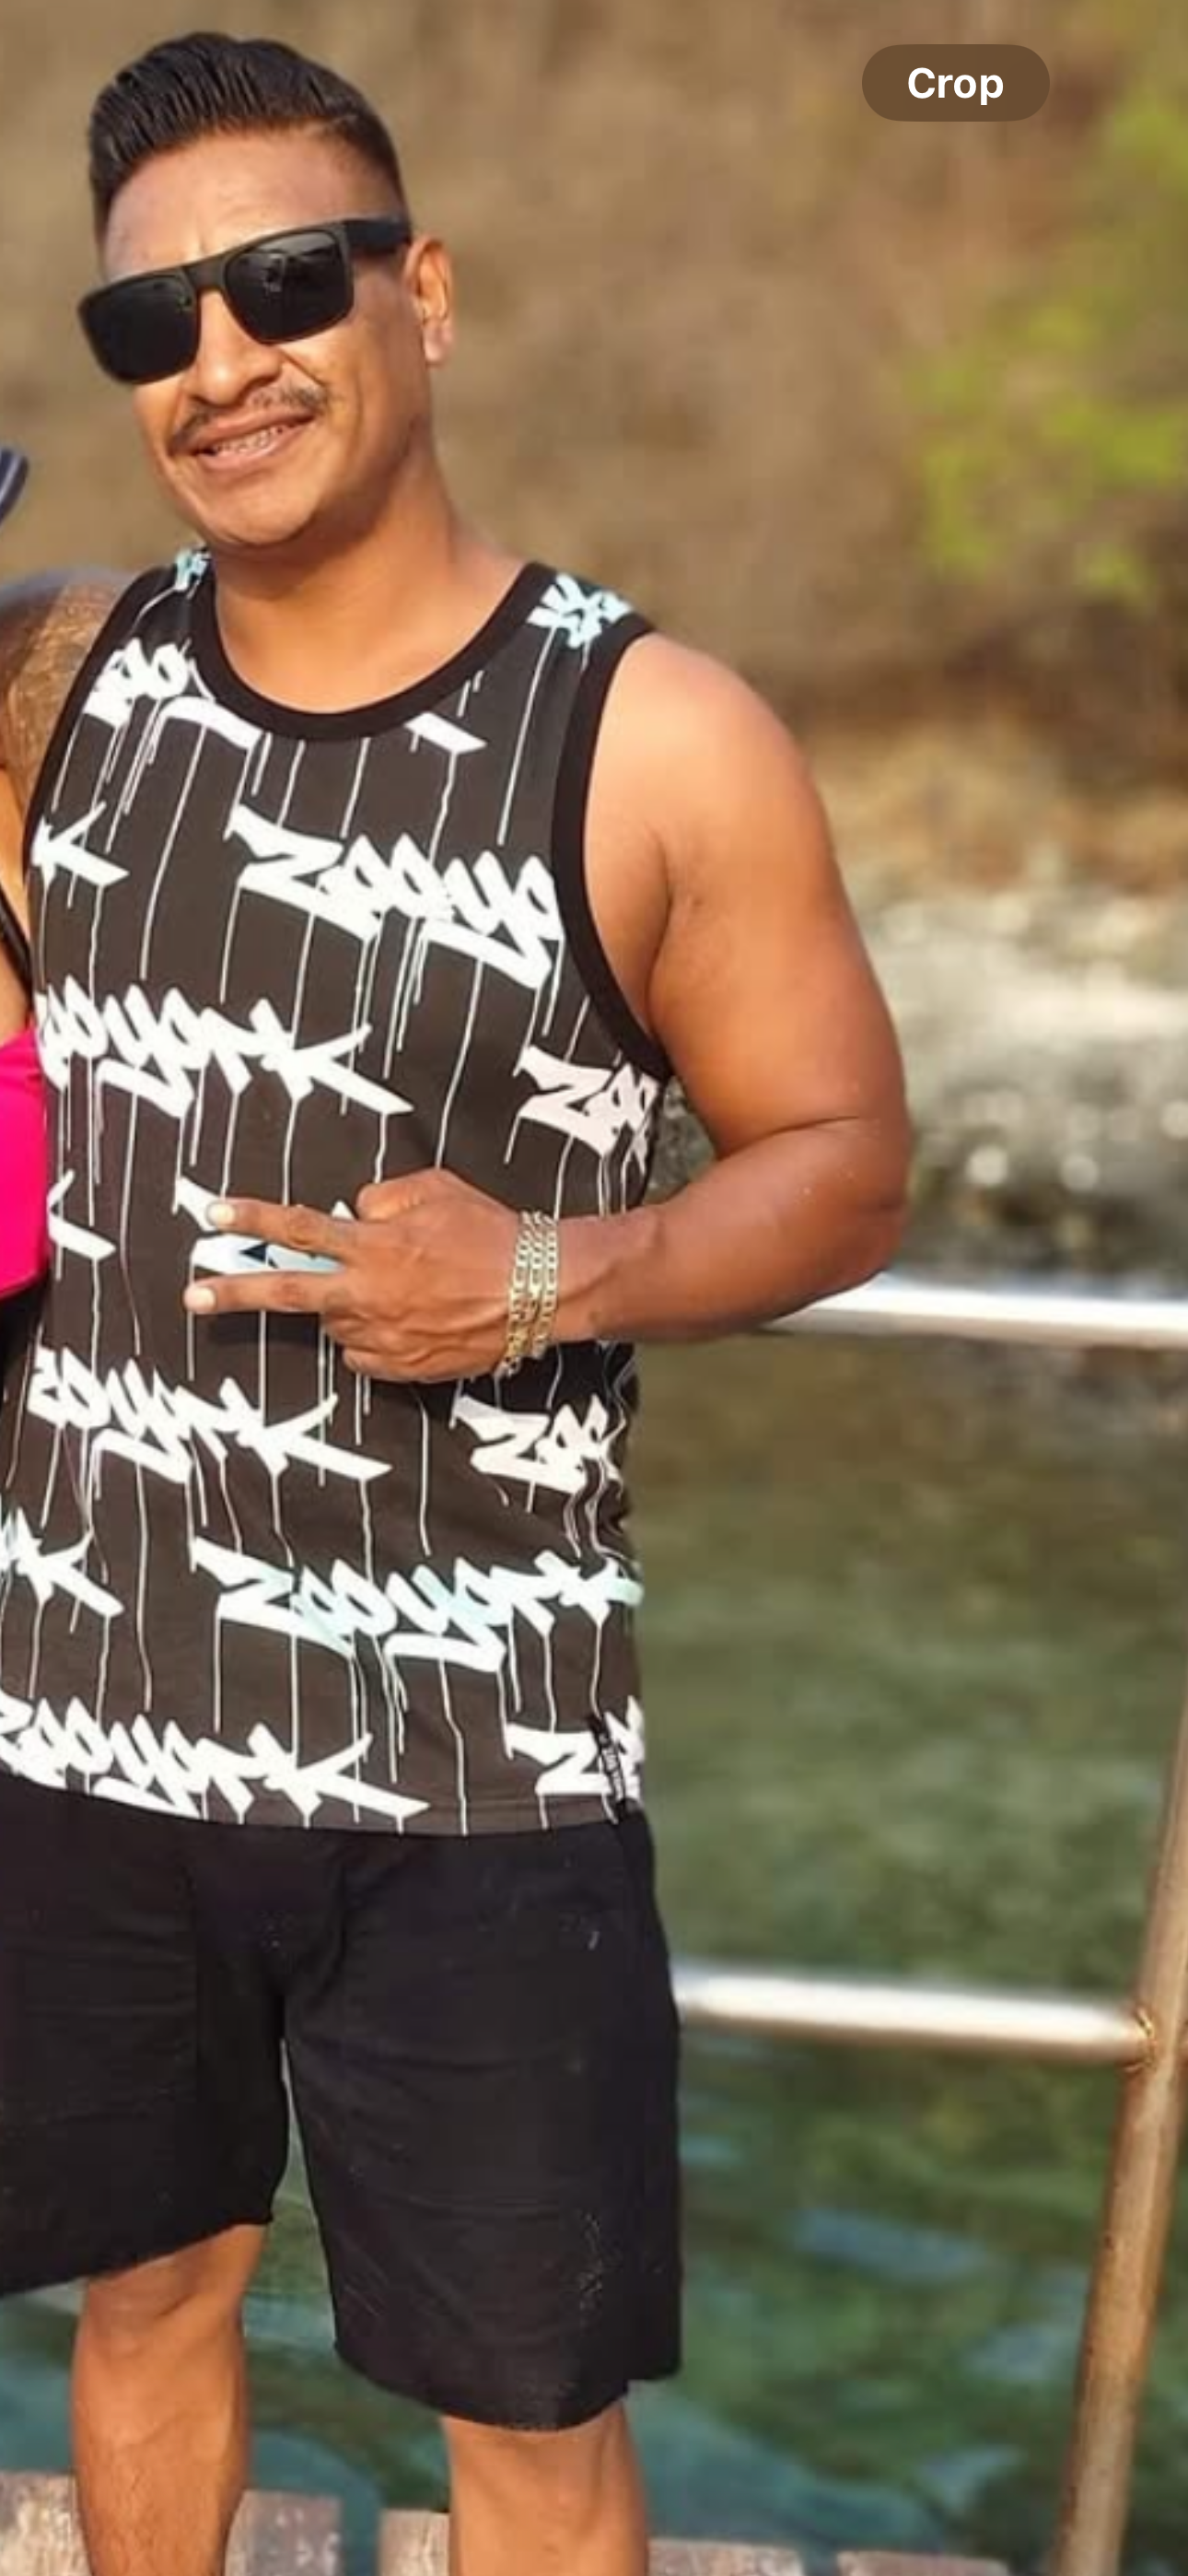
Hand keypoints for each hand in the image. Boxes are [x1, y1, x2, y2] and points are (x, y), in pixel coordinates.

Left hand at [182, 1171, 521, 1382]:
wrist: (540, 1291)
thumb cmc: (492, 1232)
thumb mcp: (436, 1189)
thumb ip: (383, 1196)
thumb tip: (355, 1211)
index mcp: (373, 1245)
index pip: (298, 1229)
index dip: (253, 1220)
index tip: (214, 1215)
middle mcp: (368, 1294)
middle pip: (287, 1292)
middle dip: (234, 1293)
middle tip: (192, 1296)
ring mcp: (381, 1337)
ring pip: (334, 1322)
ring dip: (345, 1304)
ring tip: (397, 1290)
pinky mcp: (401, 1369)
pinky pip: (362, 1353)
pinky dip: (370, 1335)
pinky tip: (409, 1319)